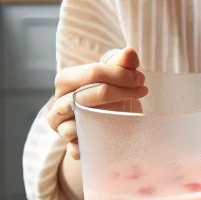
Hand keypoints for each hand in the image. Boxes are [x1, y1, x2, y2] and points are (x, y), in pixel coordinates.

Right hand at [46, 47, 145, 161]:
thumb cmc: (108, 96)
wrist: (105, 124)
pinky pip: (75, 147)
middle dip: (119, 92)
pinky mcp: (69, 145)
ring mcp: (61, 126)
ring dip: (104, 119)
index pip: (92, 73)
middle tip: (141, 90)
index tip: (140, 79)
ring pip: (77, 122)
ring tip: (125, 113)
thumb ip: (122, 64)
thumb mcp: (116, 78)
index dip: (119, 74)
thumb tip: (130, 52)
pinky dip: (88, 144)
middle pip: (85, 96)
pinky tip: (104, 140)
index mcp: (66, 80)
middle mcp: (58, 102)